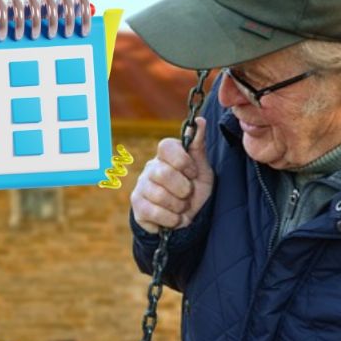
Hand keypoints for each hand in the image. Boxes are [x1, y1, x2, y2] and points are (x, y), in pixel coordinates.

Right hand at [130, 117, 213, 233]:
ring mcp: (141, 186)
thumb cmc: (194, 190)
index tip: (193, 173)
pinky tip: (175, 218)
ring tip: (182, 208)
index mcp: (166, 156)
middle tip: (188, 194)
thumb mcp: (202, 169)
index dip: (182, 161)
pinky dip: (171, 219)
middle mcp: (150, 168)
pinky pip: (153, 212)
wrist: (187, 219)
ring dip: (179, 206)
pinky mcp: (137, 206)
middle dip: (183, 189)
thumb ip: (198, 146)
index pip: (166, 146)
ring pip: (159, 195)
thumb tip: (200, 121)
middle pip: (163, 173)